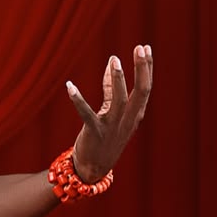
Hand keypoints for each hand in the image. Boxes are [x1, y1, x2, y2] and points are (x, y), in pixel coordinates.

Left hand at [65, 44, 152, 181]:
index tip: (146, 48)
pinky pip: (86, 114)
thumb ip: (110, 89)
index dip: (147, 68)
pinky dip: (78, 100)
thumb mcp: (111, 112)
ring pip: (119, 101)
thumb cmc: (104, 137)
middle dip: (141, 70)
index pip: (146, 88)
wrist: (93, 169)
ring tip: (114, 60)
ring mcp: (111, 127)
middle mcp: (126, 121)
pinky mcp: (94, 132)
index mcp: (134, 115)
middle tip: (140, 48)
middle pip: (140, 92)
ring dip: (116, 80)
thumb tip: (110, 63)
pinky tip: (69, 86)